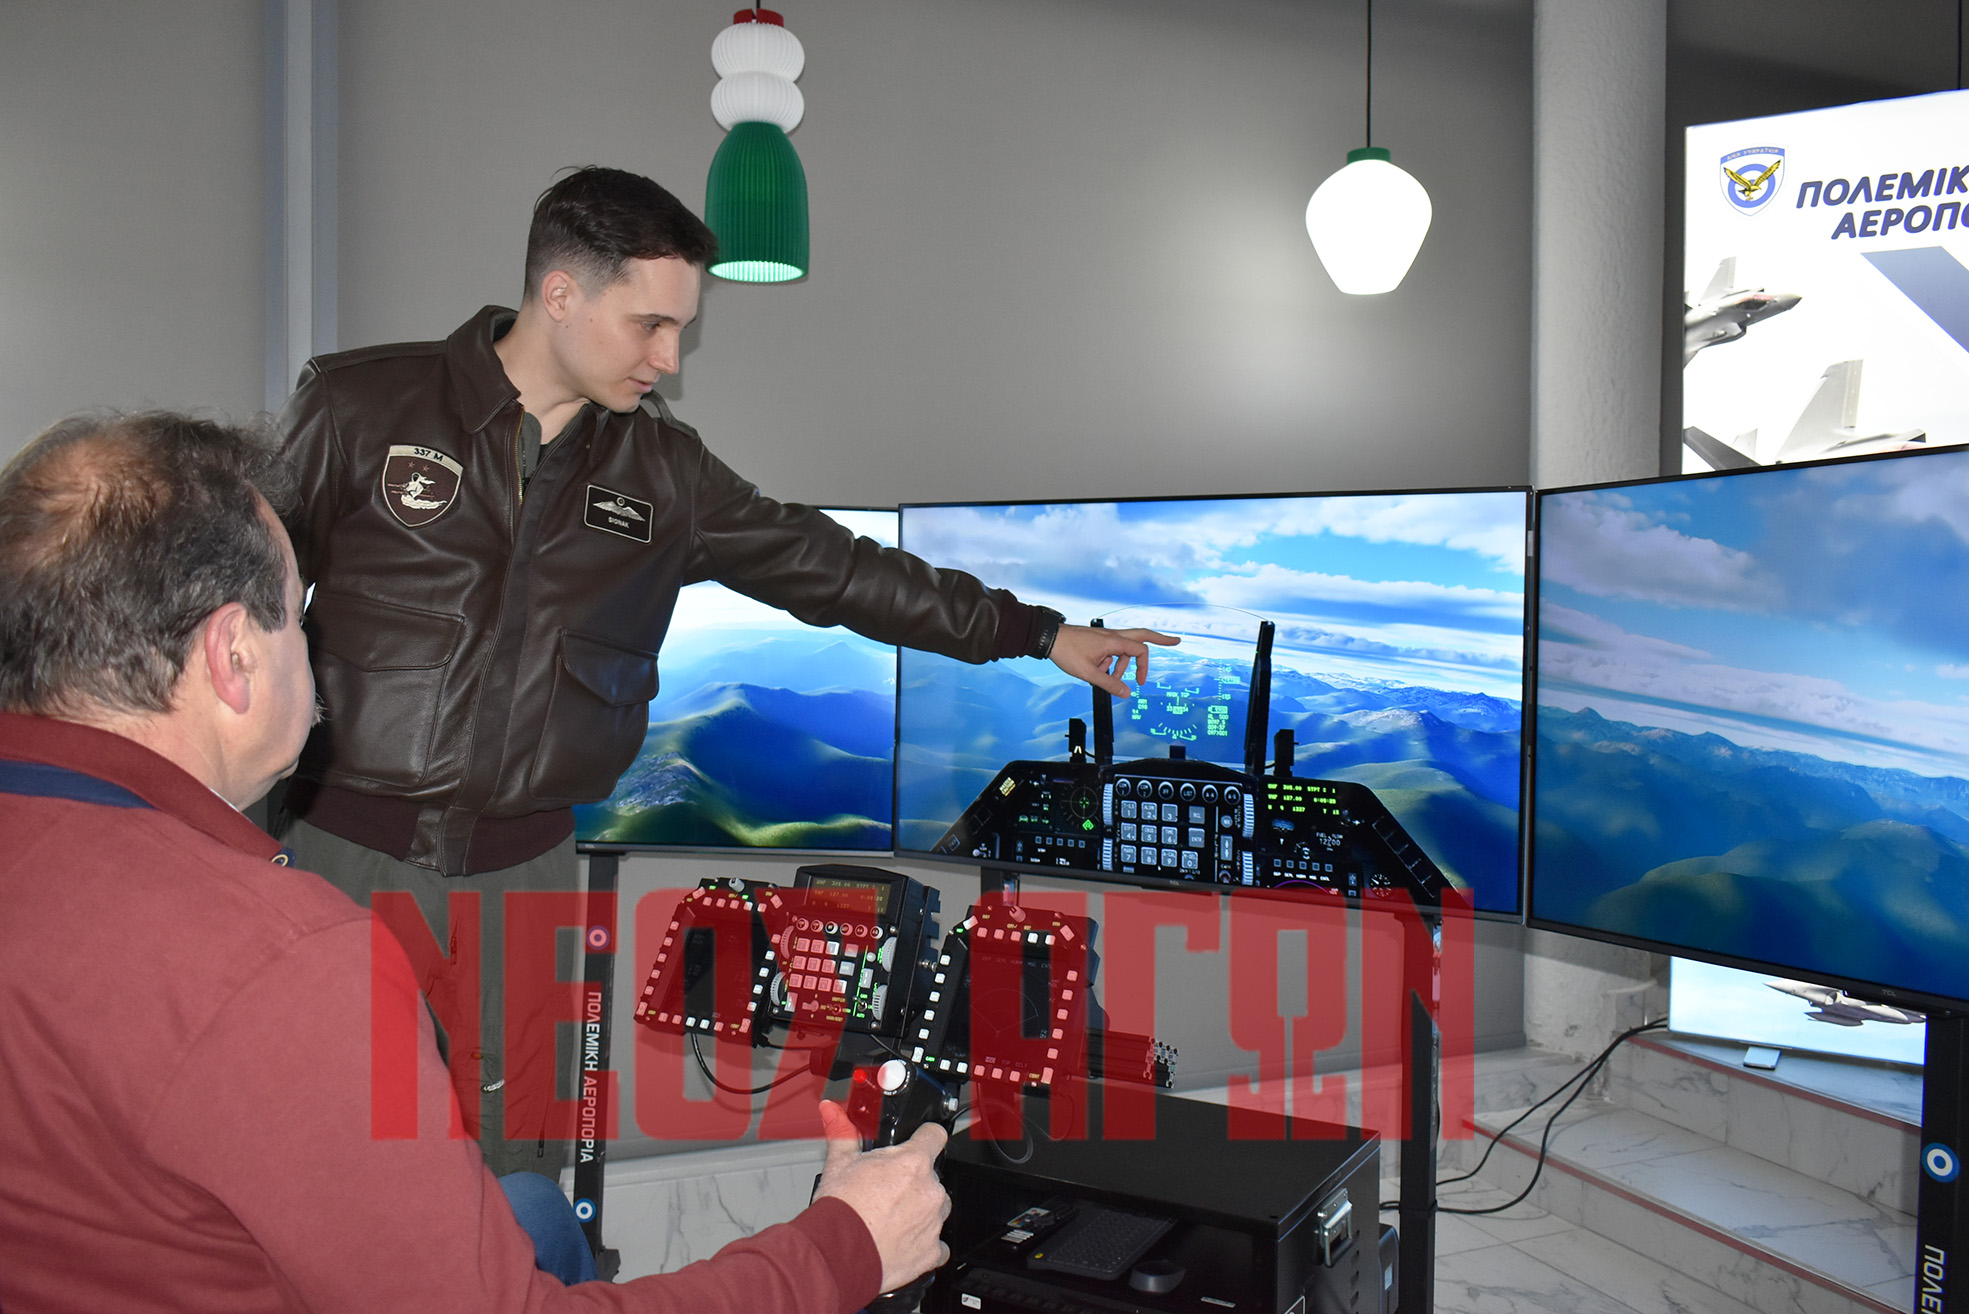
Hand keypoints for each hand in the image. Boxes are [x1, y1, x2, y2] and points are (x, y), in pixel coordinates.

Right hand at [813, 1100, 951, 1293]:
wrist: (837, 1253)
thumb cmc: (840, 1211)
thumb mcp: (838, 1164)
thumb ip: (842, 1133)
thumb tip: (833, 1112)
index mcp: (912, 1163)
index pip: (934, 1136)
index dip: (926, 1137)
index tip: (921, 1142)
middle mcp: (929, 1190)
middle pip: (932, 1178)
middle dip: (914, 1183)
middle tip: (889, 1192)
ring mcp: (933, 1222)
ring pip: (936, 1209)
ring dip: (920, 1211)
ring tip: (891, 1219)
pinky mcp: (932, 1252)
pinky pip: (937, 1245)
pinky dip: (924, 1243)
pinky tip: (902, 1242)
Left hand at [1049, 625, 1179, 697]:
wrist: (1049, 638)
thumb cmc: (1067, 652)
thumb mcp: (1089, 673)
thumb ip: (1109, 683)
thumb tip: (1127, 693)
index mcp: (1113, 641)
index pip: (1140, 650)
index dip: (1143, 667)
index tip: (1139, 683)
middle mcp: (1113, 635)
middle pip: (1143, 634)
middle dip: (1160, 639)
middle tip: (1175, 641)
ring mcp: (1106, 636)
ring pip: (1124, 648)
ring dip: (1121, 663)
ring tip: (1107, 676)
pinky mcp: (1099, 639)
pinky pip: (1112, 650)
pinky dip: (1110, 661)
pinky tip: (1096, 669)